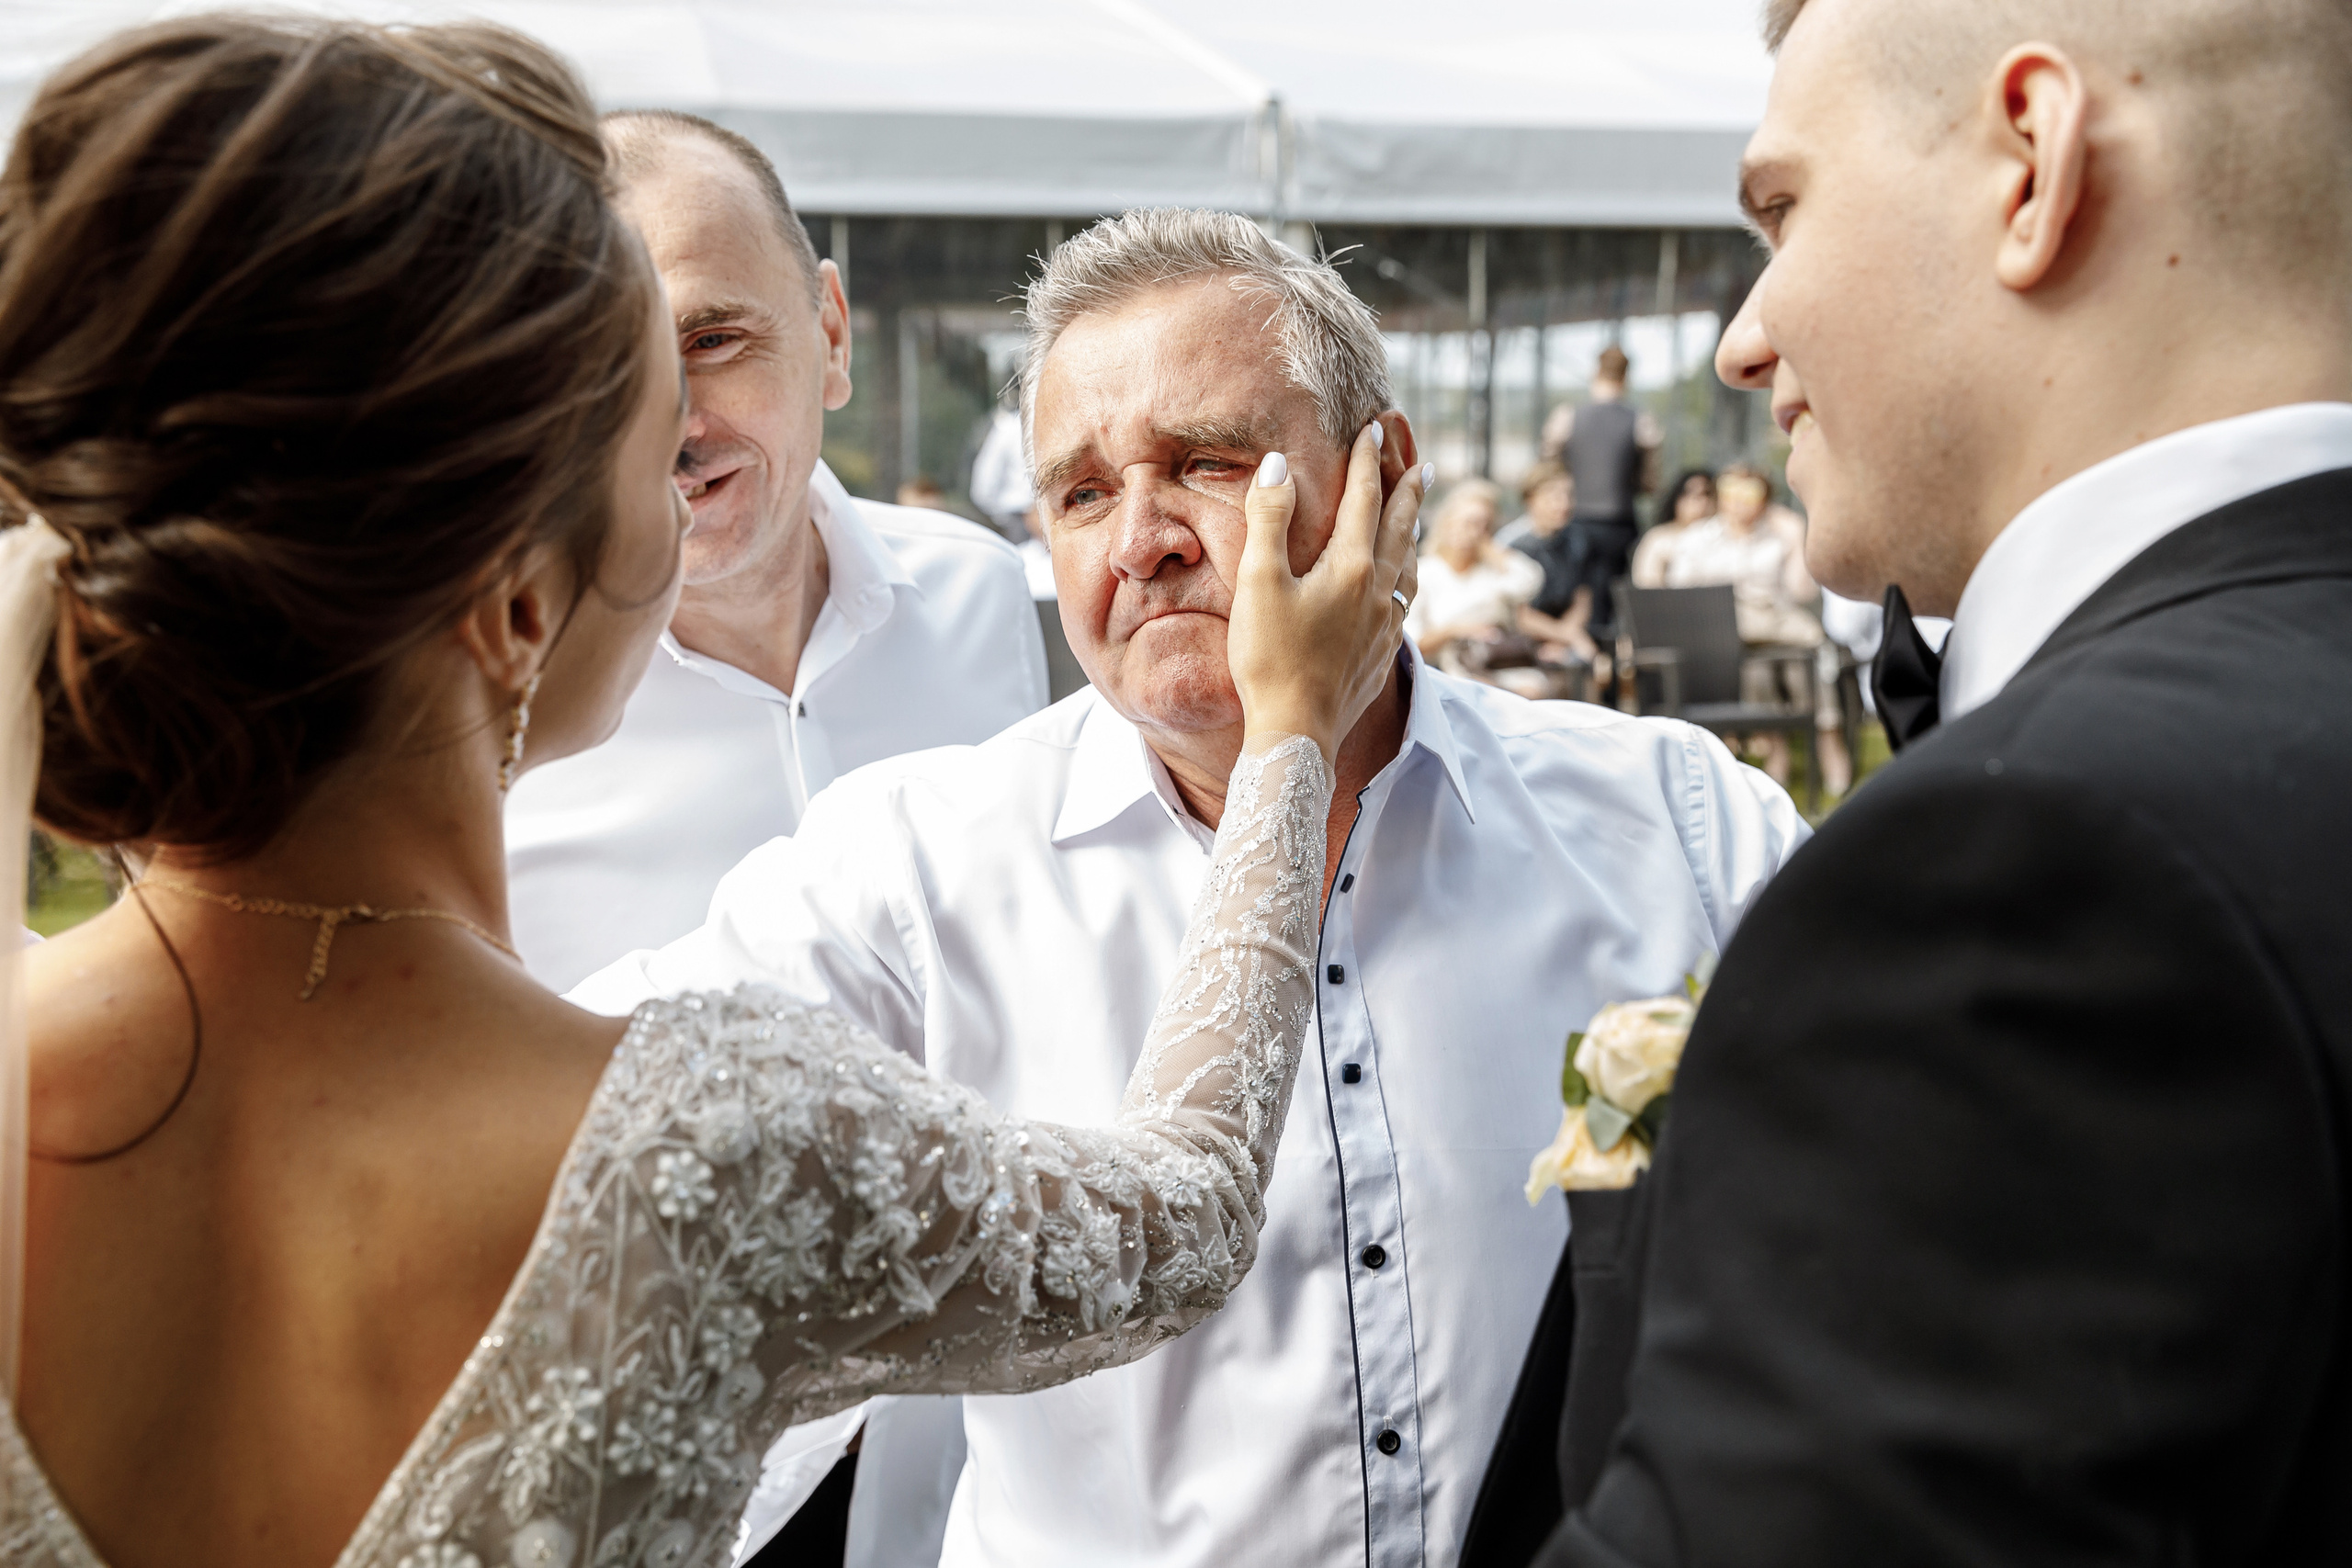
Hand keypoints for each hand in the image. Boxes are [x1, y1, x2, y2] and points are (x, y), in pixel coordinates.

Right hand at [1228, 424, 1424, 766]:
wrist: (1297, 733)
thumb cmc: (1270, 659)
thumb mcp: (1259, 582)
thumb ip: (1270, 519)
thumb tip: (1278, 464)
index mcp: (1353, 567)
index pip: (1365, 498)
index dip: (1367, 460)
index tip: (1373, 428)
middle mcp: (1379, 592)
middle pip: (1401, 528)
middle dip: (1409, 491)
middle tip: (1424, 465)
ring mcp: (1385, 625)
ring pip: (1409, 566)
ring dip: (1413, 534)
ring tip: (1417, 520)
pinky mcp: (1381, 654)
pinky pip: (1404, 599)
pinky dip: (1406, 574)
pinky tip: (1399, 585)